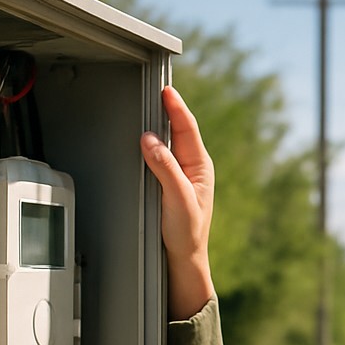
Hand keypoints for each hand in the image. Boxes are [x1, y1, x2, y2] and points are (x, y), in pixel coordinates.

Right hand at [141, 85, 215, 319]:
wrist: (184, 258)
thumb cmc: (186, 233)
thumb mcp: (177, 199)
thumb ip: (165, 168)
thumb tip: (149, 140)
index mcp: (200, 167)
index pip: (187, 128)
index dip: (175, 107)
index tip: (166, 89)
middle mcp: (192, 166)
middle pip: (177, 129)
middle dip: (167, 108)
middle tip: (155, 87)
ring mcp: (181, 174)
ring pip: (168, 141)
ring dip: (159, 123)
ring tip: (149, 103)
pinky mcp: (169, 182)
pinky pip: (160, 155)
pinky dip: (152, 142)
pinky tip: (144, 136)